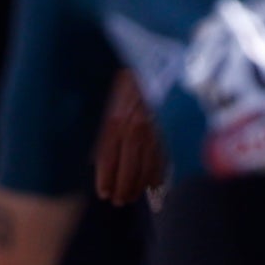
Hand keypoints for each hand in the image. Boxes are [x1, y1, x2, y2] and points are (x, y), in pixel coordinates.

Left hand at [91, 71, 164, 210]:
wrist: (158, 63)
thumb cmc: (128, 81)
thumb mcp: (108, 100)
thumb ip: (101, 128)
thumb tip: (93, 155)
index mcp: (113, 121)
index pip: (107, 159)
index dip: (106, 179)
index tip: (104, 193)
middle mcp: (133, 129)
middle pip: (127, 168)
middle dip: (123, 187)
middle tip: (119, 201)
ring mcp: (154, 132)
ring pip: (146, 167)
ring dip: (139, 185)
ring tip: (133, 196)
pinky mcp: (171, 131)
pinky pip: (164, 159)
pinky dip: (158, 174)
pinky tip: (152, 184)